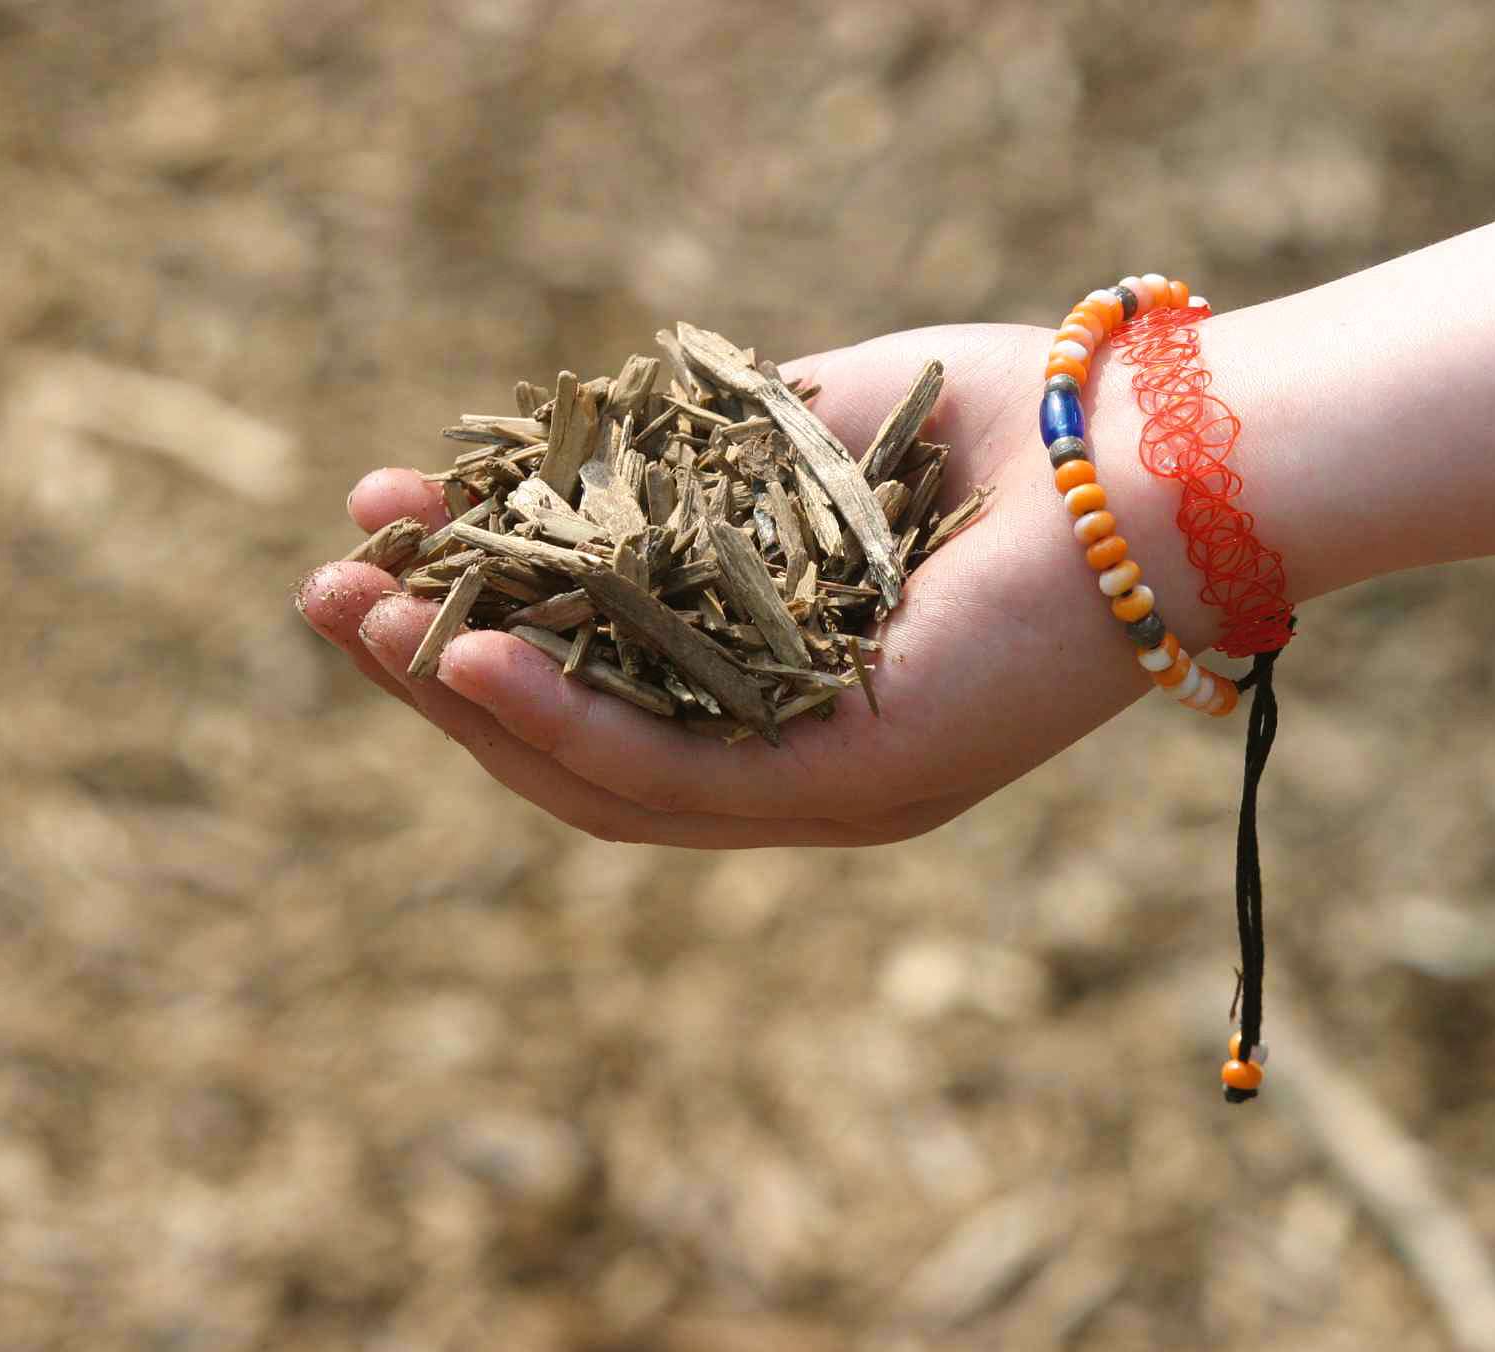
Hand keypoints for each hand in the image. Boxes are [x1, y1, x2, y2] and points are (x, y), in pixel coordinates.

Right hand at [297, 323, 1193, 847]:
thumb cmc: (1011, 423)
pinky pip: (678, 778)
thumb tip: (560, 449)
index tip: (384, 524)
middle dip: (440, 665)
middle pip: (576, 739)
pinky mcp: (857, 785)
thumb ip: (692, 461)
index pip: (596, 673)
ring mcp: (823, 783)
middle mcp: (793, 749)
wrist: (1164, 449)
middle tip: (330, 589)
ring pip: (604, 778)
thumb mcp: (806, 434)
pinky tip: (464, 655)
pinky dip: (562, 719)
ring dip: (470, 700)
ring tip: (366, 623)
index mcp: (776, 677)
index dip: (475, 607)